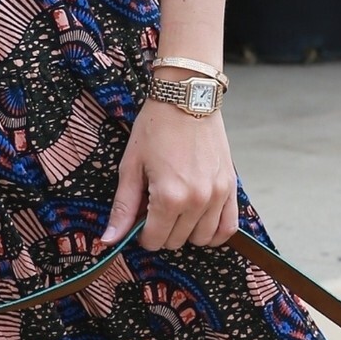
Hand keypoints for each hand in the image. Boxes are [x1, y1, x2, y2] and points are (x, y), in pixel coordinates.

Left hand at [100, 100, 238, 254]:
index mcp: (168, 196)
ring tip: (177, 211)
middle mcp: (197, 201)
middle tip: (155, 209)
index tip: (140, 219)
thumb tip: (109, 241)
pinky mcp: (231, 187)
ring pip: (202, 238)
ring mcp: (217, 195)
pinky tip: (200, 223)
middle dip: (162, 232)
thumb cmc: (155, 128)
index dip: (142, 234)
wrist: (186, 98)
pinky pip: (228, 227)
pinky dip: (215, 232)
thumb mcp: (131, 166)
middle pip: (176, 241)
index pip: (154, 240)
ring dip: (186, 232)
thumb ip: (123, 208)